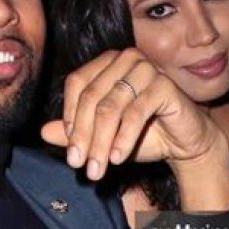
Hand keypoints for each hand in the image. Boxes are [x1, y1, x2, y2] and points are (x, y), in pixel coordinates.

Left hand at [42, 49, 228, 181]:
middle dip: (82, 136)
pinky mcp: (164, 84)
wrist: (185, 142)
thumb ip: (75, 131)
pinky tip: (117, 159)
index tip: (69, 148)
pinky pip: (135, 112)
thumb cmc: (144, 134)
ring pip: (110, 107)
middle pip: (91, 97)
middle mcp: (125, 59)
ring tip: (97, 169)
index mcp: (107, 62)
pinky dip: (123, 138)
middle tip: (79, 165)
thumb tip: (43, 132)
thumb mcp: (104, 135)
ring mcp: (146, 69)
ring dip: (100, 142)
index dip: (70, 116)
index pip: (77, 83)